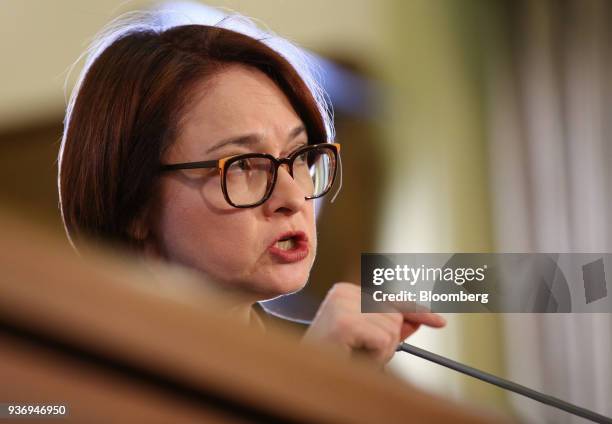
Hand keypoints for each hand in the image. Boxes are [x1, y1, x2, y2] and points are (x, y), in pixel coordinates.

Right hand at [302, 282, 445, 364]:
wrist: (305, 376)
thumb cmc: (334, 359)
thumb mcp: (368, 340)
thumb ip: (391, 327)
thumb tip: (417, 319)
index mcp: (347, 292)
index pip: (392, 298)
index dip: (418, 311)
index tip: (441, 321)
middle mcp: (344, 293)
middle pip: (394, 314)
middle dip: (388, 341)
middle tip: (361, 352)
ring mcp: (343, 306)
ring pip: (391, 329)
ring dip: (380, 351)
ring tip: (354, 355)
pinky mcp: (345, 323)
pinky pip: (383, 340)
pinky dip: (375, 355)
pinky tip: (352, 356)